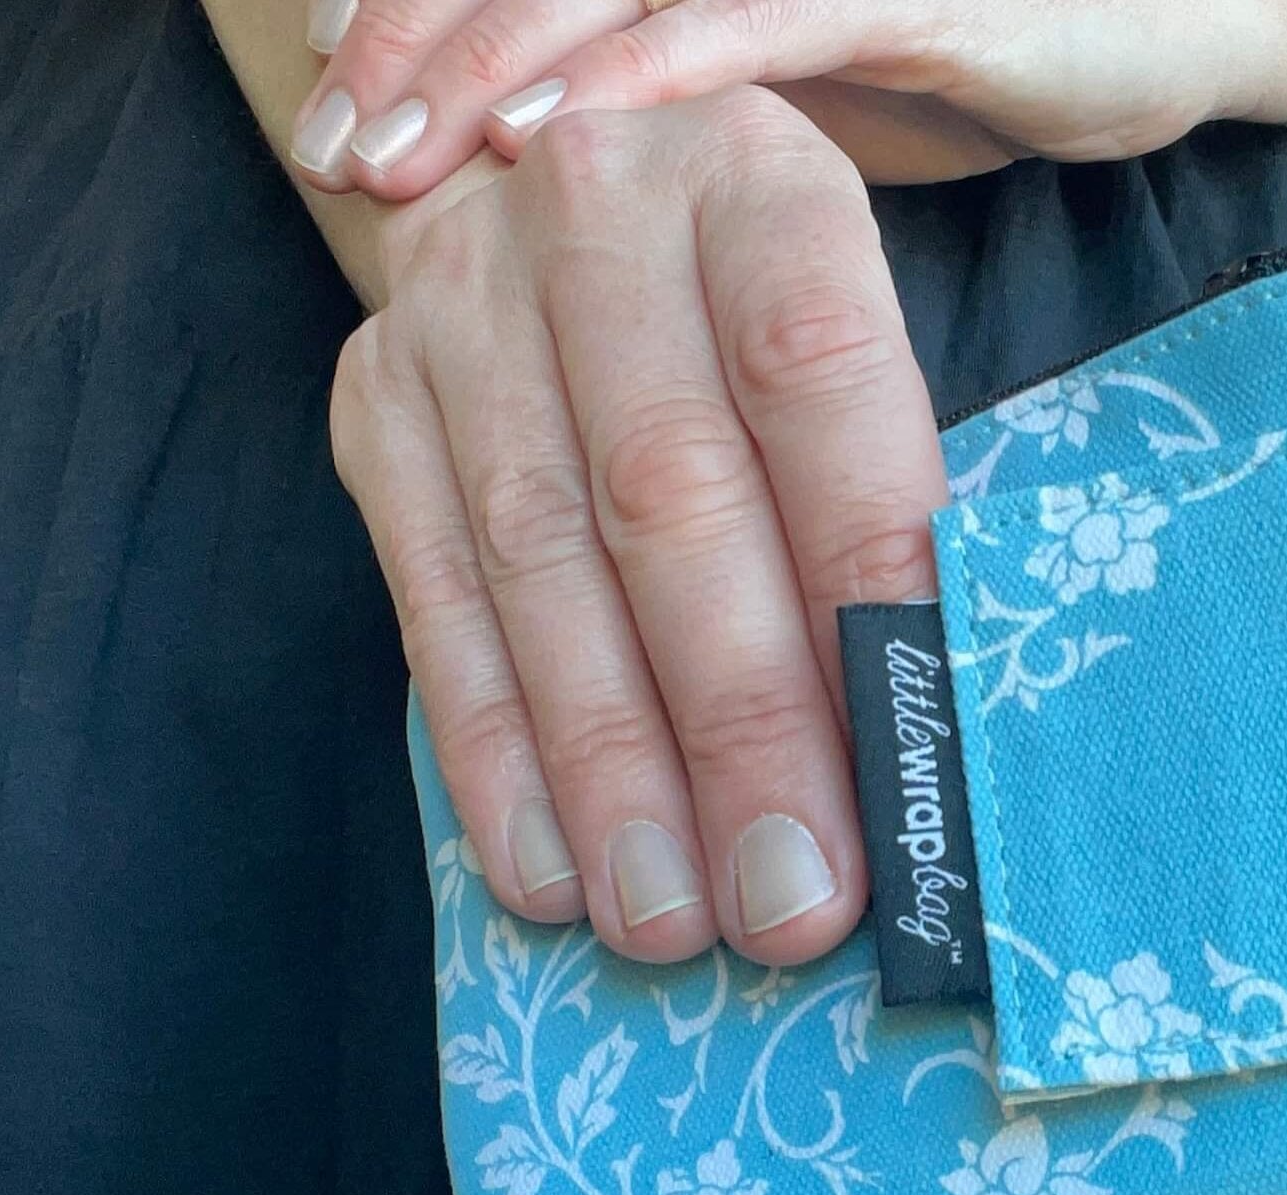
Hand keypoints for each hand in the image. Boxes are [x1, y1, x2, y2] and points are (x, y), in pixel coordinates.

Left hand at [288, 0, 1257, 195]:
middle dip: (418, 39)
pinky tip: (546, 146)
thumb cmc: (982, 34)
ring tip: (396, 156)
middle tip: (332, 142)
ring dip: (491, 63)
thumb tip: (555, 146)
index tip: (336, 87)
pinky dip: (637, 79)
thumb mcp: (807, 52)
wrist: (1176, 6)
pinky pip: (743, 22)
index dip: (421, 4)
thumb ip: (688, 69)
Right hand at [328, 87, 948, 963]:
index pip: (816, 374)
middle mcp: (591, 216)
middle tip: (790, 898)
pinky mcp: (375, 402)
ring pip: (539, 567)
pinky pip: (429, 604)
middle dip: (737, 725)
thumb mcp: (841, 348)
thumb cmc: (752, 321)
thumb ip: (872, 504)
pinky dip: (494, 753)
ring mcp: (459, 308)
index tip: (899, 762)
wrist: (563, 208)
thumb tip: (912, 742)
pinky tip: (548, 872)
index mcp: (754, 182)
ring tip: (670, 920)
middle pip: (668, 495)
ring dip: (609, 770)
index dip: (857, 579)